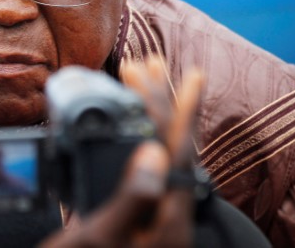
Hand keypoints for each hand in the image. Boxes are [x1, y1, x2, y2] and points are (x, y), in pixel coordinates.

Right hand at [41, 59, 203, 247]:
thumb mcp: (103, 241)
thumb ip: (132, 199)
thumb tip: (154, 152)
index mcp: (164, 221)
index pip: (179, 153)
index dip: (183, 110)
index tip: (192, 73)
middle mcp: (164, 218)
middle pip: (170, 148)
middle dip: (159, 103)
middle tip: (146, 64)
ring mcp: (151, 222)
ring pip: (156, 158)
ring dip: (147, 119)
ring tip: (140, 86)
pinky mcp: (136, 225)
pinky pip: (141, 171)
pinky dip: (133, 143)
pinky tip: (123, 136)